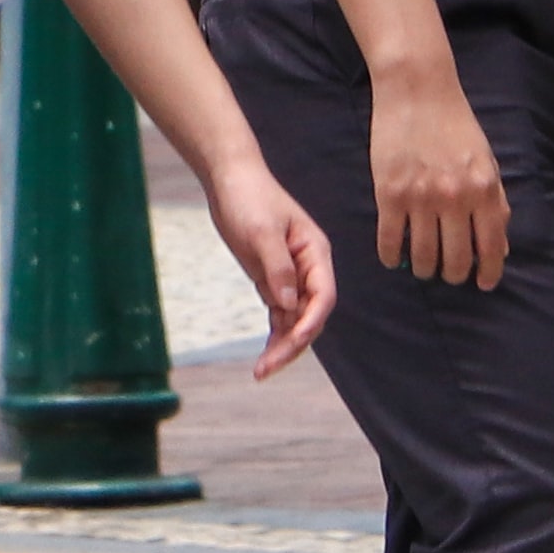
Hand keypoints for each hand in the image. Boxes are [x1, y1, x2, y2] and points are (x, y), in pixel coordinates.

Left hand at [210, 162, 341, 380]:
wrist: (230, 181)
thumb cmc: (250, 199)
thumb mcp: (261, 232)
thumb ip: (278, 268)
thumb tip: (289, 305)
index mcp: (316, 253)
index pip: (323, 296)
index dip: (310, 322)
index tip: (292, 342)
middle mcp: (309, 268)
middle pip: (310, 315)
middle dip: (293, 344)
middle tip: (267, 368)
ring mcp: (291, 276)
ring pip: (294, 320)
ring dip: (282, 346)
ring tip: (261, 371)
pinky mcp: (272, 281)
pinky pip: (279, 315)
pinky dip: (274, 335)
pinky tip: (264, 357)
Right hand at [365, 63, 509, 290]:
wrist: (417, 91)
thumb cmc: (456, 124)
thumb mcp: (486, 162)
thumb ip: (496, 204)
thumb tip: (499, 247)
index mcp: (484, 189)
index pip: (491, 247)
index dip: (489, 273)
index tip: (484, 284)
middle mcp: (454, 198)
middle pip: (455, 259)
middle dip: (453, 275)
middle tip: (448, 274)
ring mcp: (420, 198)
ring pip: (423, 256)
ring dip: (424, 269)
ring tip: (424, 267)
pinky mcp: (389, 194)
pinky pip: (390, 240)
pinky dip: (392, 256)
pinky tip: (394, 258)